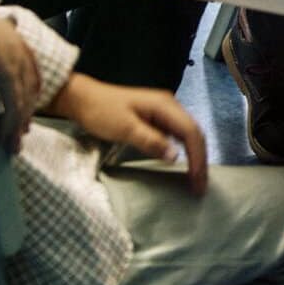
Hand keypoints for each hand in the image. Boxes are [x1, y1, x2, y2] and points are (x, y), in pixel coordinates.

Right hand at [0, 0, 40, 152]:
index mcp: (4, 32)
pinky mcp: (6, 74)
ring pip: (23, 98)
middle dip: (27, 108)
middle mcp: (15, 45)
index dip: (24, 83)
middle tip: (23, 130)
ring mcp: (13, 59)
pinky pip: (13, 106)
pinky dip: (9, 125)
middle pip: (29, 83)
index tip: (24, 100)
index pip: (24, 61)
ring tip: (12, 145)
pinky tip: (2, 139)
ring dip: (17, 125)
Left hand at [50, 74, 207, 195]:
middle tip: (200, 186)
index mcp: (165, 105)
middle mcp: (170, 106)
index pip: (191, 132)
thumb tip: (175, 157)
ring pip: (188, 134)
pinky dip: (183, 151)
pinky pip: (177, 135)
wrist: (82, 98)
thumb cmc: (101, 111)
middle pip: (194, 132)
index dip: (197, 157)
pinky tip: (182, 164)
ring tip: (195, 179)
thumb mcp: (124, 128)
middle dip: (200, 159)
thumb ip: (151, 141)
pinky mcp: (156, 118)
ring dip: (194, 156)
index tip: (197, 181)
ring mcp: (164, 111)